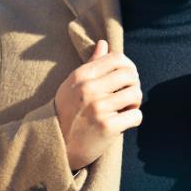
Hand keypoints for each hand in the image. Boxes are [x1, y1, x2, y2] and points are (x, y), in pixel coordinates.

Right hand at [54, 40, 142, 170]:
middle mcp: (89, 89)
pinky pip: (136, 115)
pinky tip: (125, 121)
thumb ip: (91, 64)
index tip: (126, 78)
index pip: (117, 58)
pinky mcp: (107, 127)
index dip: (128, 66)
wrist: (54, 146)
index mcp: (82, 75)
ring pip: (135, 93)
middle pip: (130, 74)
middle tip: (128, 94)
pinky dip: (134, 118)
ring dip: (135, 102)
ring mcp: (98, 108)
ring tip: (126, 108)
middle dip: (134, 84)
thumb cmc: (67, 112)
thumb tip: (103, 43)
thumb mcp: (73, 84)